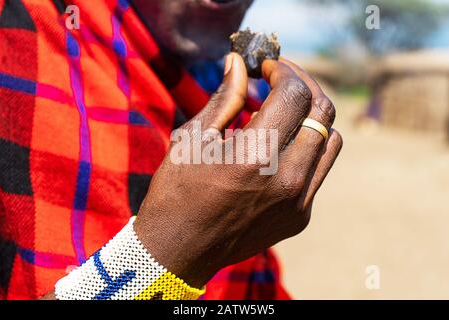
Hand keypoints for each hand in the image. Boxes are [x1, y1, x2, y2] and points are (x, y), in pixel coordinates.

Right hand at [134, 53, 342, 287]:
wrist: (180, 251)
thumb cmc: (176, 192)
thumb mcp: (192, 139)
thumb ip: (224, 98)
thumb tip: (239, 63)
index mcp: (254, 157)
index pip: (293, 95)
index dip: (283, 71)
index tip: (265, 66)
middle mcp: (286, 181)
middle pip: (322, 113)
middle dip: (304, 85)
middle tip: (281, 78)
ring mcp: (298, 202)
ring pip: (331, 141)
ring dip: (311, 116)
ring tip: (283, 111)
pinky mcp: (300, 217)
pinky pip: (319, 171)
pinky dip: (306, 149)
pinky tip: (279, 147)